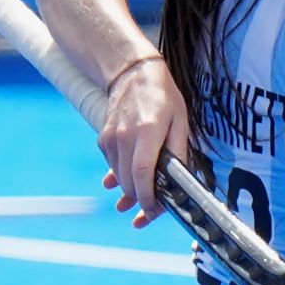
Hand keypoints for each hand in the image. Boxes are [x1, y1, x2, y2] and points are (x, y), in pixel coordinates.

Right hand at [97, 56, 190, 227]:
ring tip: (137, 205)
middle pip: (129, 181)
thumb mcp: (180, 119)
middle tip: (153, 212)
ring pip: (119, 177)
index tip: (156, 211)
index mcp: (148, 131)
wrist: (132, 72)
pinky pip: (113, 166)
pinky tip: (126, 184)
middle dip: (140, 201)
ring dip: (129, 192)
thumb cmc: (162, 95)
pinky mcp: (104, 140)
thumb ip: (179, 150)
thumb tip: (180, 179)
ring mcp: (111, 139)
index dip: (149, 198)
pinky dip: (121, 177)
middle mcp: (125, 137)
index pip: (143, 173)